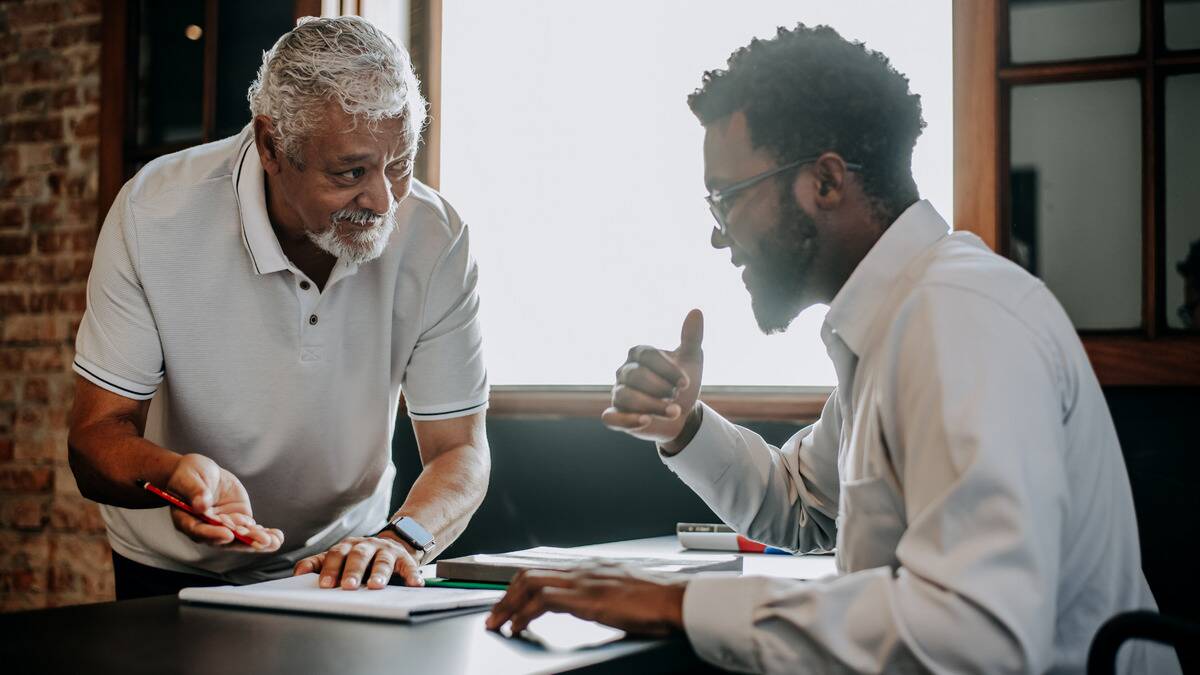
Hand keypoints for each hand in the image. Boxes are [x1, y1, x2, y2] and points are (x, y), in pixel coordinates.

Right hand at [166, 453, 283, 550]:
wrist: (199, 472)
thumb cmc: (187, 476)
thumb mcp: (187, 479)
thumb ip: (194, 492)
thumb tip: (201, 505)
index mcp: (188, 521)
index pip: (199, 531)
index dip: (213, 535)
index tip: (228, 534)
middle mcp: (207, 528)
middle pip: (224, 539)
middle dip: (244, 542)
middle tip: (262, 541)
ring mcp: (224, 525)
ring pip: (241, 537)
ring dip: (258, 540)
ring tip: (274, 541)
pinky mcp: (237, 519)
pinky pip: (250, 529)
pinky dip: (263, 533)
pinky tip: (276, 537)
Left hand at [292, 534, 422, 589]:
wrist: (393, 545)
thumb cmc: (361, 557)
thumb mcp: (340, 558)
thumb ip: (319, 564)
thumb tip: (297, 573)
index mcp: (348, 547)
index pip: (336, 555)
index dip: (330, 569)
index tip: (325, 585)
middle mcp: (367, 546)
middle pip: (359, 556)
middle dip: (353, 571)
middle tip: (348, 586)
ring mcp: (386, 551)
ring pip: (382, 560)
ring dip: (379, 573)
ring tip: (376, 586)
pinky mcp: (404, 558)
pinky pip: (409, 565)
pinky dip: (412, 574)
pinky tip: (414, 583)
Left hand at [485, 566, 686, 636]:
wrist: (676, 600)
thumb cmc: (658, 600)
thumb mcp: (624, 593)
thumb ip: (604, 594)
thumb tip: (594, 604)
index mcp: (591, 567)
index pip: (545, 570)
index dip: (521, 586)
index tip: (509, 603)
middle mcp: (583, 569)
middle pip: (529, 573)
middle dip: (505, 595)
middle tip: (494, 615)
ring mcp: (583, 581)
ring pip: (530, 582)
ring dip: (508, 604)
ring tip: (498, 622)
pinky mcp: (585, 598)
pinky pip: (543, 601)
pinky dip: (525, 614)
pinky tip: (518, 627)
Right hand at [602, 309, 703, 444]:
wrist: (682, 415)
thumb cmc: (682, 384)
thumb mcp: (691, 360)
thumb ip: (692, 337)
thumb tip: (696, 311)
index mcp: (638, 354)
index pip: (647, 356)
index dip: (667, 370)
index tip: (685, 383)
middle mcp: (624, 371)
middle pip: (635, 376)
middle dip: (660, 388)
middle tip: (677, 397)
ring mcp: (618, 394)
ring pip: (625, 397)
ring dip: (651, 406)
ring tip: (674, 412)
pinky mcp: (616, 416)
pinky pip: (611, 418)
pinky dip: (626, 420)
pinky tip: (646, 421)